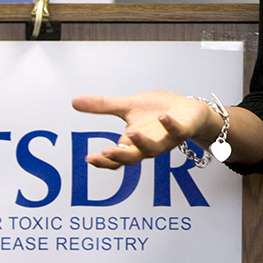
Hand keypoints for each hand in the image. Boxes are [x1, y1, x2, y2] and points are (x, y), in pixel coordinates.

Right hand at [71, 90, 216, 168]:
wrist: (188, 109)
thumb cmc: (158, 111)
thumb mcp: (127, 107)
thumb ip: (103, 106)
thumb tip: (74, 102)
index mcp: (134, 143)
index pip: (116, 158)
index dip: (104, 161)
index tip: (90, 158)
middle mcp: (149, 145)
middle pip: (132, 158)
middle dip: (119, 156)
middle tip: (106, 152)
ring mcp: (166, 139)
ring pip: (153, 149)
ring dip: (142, 143)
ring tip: (131, 133)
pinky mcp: (183, 130)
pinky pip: (177, 132)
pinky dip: (169, 126)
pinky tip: (162, 117)